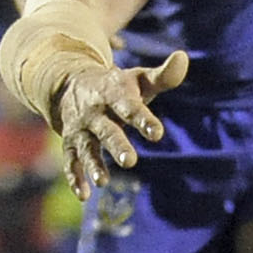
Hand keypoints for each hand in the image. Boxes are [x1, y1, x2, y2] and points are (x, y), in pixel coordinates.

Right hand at [54, 51, 188, 198]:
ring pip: (86, 148)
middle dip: (117, 145)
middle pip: (107, 130)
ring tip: (103, 182)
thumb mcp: (139, 79)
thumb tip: (183, 57)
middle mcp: (94, 112)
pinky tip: (83, 195)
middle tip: (131, 162)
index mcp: (113, 94)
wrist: (69, 83)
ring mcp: (80, 129)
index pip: (129, 107)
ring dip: (93, 164)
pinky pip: (71, 161)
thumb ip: (163, 76)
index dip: (143, 120)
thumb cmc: (117, 86)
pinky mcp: (70, 143)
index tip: (157, 134)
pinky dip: (75, 177)